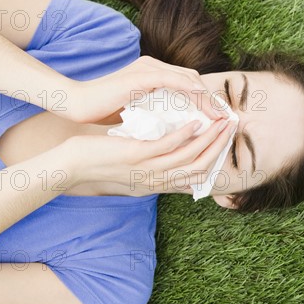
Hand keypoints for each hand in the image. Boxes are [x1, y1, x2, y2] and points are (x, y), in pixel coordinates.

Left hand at [61, 116, 236, 196]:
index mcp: (159, 183)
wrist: (72, 166)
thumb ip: (154, 163)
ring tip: (220, 120)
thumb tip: (169, 153)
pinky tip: (194, 121)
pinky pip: (167, 147)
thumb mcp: (133, 167)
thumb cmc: (101, 162)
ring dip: (209, 138)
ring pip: (189, 156)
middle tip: (232, 126)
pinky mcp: (136, 157)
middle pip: (200, 166)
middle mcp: (157, 181)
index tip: (227, 140)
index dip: (216, 157)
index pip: (197, 175)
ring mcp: (148, 170)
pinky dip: (185, 135)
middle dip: (220, 145)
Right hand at [64, 56, 228, 124]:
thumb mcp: (138, 113)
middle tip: (226, 119)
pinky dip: (191, 93)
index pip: (188, 85)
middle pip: (193, 80)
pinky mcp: (141, 75)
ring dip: (207, 98)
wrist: (78, 105)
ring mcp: (147, 68)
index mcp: (153, 74)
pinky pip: (174, 81)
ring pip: (188, 80)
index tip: (219, 121)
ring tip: (219, 117)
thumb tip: (175, 130)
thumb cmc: (104, 112)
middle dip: (212, 100)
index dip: (205, 101)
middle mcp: (153, 66)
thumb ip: (156, 114)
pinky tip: (203, 108)